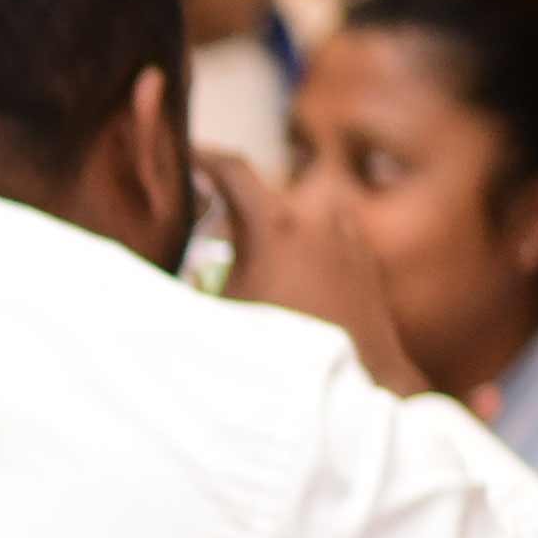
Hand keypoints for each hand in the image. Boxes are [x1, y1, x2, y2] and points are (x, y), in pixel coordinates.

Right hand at [198, 147, 422, 394]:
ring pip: (300, 208)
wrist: (362, 380)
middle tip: (212, 224)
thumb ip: (200, 274)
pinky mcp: (364, 252)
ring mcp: (347, 230)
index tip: (184, 157)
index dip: (202, 158)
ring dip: (276, 222)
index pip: (233, 168)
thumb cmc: (284, 351)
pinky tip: (289, 277)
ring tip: (254, 254)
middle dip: (240, 204)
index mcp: (277, 222)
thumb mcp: (223, 312)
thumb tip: (173, 263)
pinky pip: (326, 230)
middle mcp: (318, 214)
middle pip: (268, 190)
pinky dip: (303, 241)